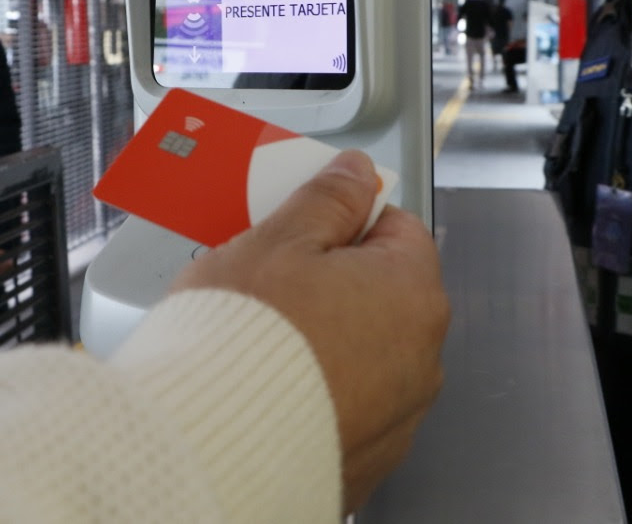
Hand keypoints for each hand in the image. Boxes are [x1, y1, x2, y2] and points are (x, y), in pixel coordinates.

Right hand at [170, 149, 449, 511]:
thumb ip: (326, 200)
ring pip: (363, 352)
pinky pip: (345, 404)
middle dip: (331, 281)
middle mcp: (421, 358)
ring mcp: (397, 415)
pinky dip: (316, 391)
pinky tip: (268, 384)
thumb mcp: (278, 241)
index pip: (396, 229)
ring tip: (261, 337)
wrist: (211, 448)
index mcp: (410, 293)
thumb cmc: (246, 338)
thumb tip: (356, 172)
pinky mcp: (366, 458)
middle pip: (380, 293)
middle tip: (270, 278)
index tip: (303, 226)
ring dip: (325, 338)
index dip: (345, 219)